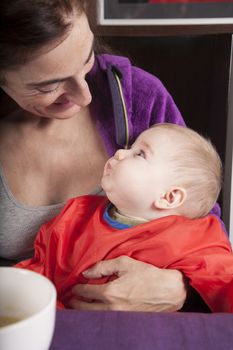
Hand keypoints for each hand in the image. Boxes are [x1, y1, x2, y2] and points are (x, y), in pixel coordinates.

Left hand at [68, 256, 186, 311]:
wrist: (168, 291)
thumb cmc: (148, 275)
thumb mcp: (125, 263)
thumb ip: (102, 266)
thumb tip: (86, 273)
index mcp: (110, 292)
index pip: (84, 292)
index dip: (75, 288)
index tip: (72, 286)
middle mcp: (111, 307)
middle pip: (83, 308)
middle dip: (73, 302)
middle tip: (69, 297)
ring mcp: (118, 317)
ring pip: (92, 316)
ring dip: (82, 310)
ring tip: (77, 305)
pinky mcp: (124, 321)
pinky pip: (103, 319)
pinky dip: (95, 315)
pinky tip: (94, 309)